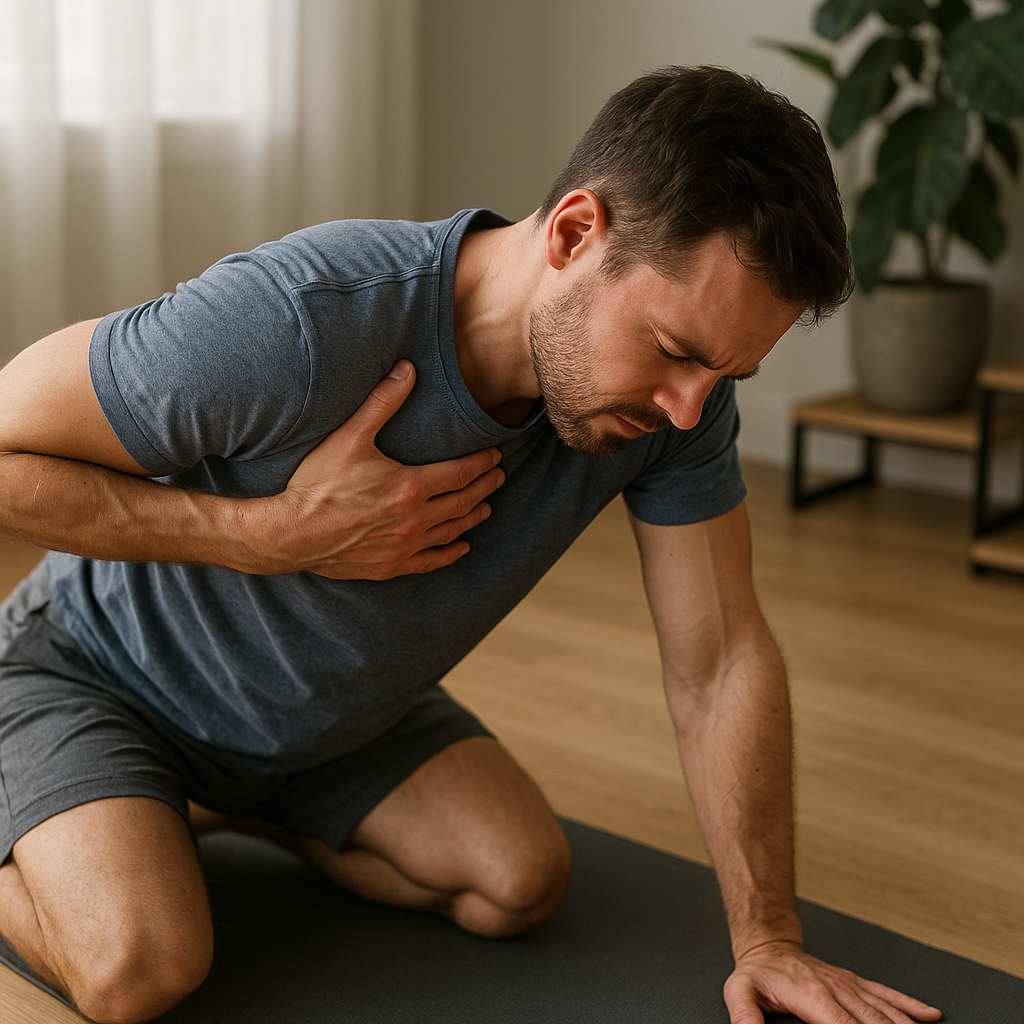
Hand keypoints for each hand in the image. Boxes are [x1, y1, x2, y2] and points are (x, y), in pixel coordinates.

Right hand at [252, 360, 504, 578]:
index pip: (460, 473)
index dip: (481, 464)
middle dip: (485, 487)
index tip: (495, 456)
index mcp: (409, 488)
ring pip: (451, 531)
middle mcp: (413, 520)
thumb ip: (382, 403)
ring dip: (473, 516)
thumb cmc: (317, 485)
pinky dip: (450, 553)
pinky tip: (462, 546)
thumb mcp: (349, 437)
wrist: (291, 534)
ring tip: (486, 506)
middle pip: (462, 502)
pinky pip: (431, 562)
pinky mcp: (390, 566)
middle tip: (499, 476)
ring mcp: (403, 547)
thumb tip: (408, 369)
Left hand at [724, 940, 941, 1023]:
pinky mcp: (855, 983)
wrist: (769, 946)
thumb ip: (745, 1015)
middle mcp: (837, 990)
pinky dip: (911, 1007)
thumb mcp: (739, 991)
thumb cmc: (757, 973)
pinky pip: (887, 994)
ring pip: (887, 1011)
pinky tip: (930, 1017)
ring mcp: (849, 986)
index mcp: (814, 997)